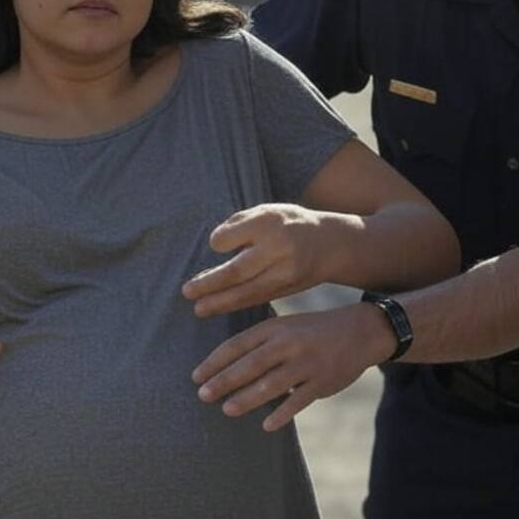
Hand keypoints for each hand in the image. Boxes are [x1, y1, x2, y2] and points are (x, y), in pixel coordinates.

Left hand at [182, 204, 348, 316]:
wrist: (331, 243)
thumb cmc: (288, 223)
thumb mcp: (267, 210)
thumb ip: (239, 224)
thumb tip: (214, 245)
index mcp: (268, 221)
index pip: (231, 236)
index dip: (218, 242)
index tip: (215, 245)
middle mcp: (278, 247)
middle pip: (237, 270)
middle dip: (209, 284)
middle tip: (186, 291)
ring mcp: (285, 271)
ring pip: (247, 291)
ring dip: (219, 302)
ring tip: (198, 309)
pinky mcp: (288, 288)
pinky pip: (256, 299)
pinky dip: (235, 305)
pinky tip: (218, 307)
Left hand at [191, 304, 384, 431]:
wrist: (359, 331)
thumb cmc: (310, 332)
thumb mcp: (283, 327)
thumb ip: (257, 343)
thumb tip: (222, 366)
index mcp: (274, 328)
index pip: (237, 344)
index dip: (215, 361)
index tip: (195, 376)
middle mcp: (288, 344)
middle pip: (250, 364)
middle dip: (224, 380)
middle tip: (202, 395)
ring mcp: (306, 363)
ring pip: (272, 384)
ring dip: (248, 398)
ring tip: (227, 410)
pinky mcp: (322, 382)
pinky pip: (299, 400)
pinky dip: (283, 413)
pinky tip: (267, 425)